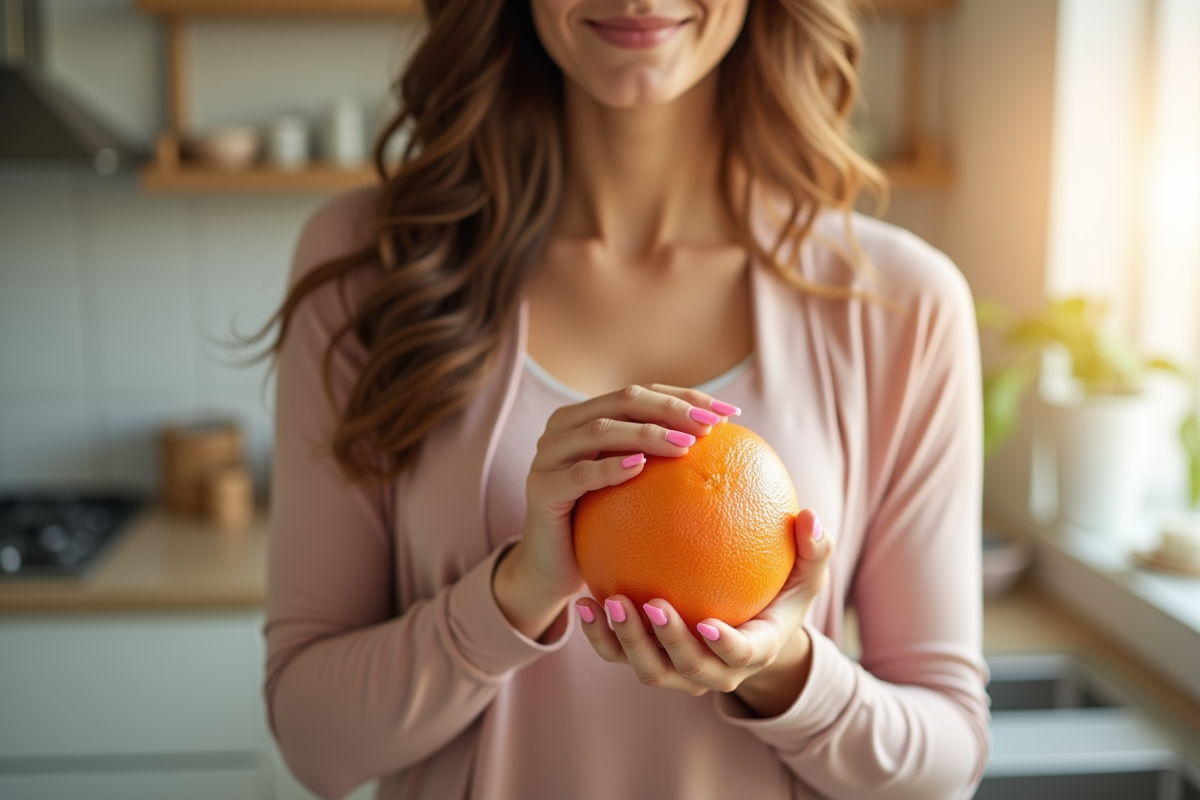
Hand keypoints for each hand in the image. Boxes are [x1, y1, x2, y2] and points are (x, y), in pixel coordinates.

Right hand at [493, 384, 741, 638]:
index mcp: (588, 417)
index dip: (686, 397)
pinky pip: (580, 474)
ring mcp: (547, 456)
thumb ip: (666, 467)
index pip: (643, 394)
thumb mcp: (638, 494)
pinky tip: (642, 468)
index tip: (731, 415)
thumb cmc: (605, 529)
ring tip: (686, 444)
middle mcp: (564, 427)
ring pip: (601, 430)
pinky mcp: (541, 489)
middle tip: (710, 425)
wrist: (555, 569)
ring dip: (647, 433)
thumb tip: (734, 455)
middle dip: (671, 408)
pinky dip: (611, 467)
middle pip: (623, 400)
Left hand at [575, 509, 834, 716]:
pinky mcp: (647, 658)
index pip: (740, 656)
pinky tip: (585, 602)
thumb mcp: (806, 571)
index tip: (708, 622)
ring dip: (626, 641)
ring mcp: (677, 670)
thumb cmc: (781, 589)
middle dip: (666, 643)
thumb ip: (814, 548)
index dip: (725, 647)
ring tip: (610, 602)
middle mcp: (713, 671)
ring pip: (648, 669)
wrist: (750, 624)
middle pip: (685, 670)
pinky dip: (600, 635)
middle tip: (650, 603)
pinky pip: (618, 654)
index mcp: (753, 651)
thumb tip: (811, 516)